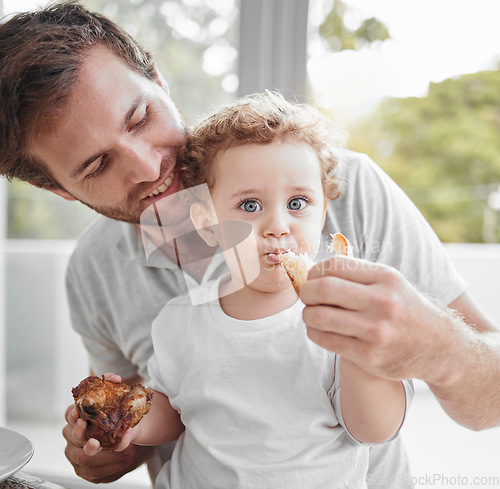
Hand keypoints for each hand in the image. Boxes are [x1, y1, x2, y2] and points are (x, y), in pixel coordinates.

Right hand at [62, 373, 152, 483]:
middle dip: (83, 440)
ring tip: (121, 452)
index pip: (70, 415)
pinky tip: (124, 461)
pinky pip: (94, 473)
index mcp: (77, 417)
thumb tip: (114, 378)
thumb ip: (113, 385)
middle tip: (96, 442)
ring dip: (101, 456)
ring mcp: (77, 454)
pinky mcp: (86, 470)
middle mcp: (73, 436)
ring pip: (82, 458)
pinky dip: (110, 467)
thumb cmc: (117, 416)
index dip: (73, 416)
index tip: (81, 416)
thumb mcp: (117, 398)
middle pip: (73, 438)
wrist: (128, 437)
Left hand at [300, 255, 459, 383]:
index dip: (315, 271)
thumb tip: (314, 270)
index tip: (312, 279)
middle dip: (306, 292)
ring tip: (311, 314)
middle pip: (324, 289)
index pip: (335, 265)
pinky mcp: (369, 356)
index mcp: (385, 278)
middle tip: (306, 297)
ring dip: (307, 314)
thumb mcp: (390, 282)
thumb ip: (357, 274)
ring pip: (320, 317)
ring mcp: (376, 331)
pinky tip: (318, 330)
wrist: (439, 347)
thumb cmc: (404, 309)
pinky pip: (326, 340)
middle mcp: (382, 302)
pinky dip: (314, 333)